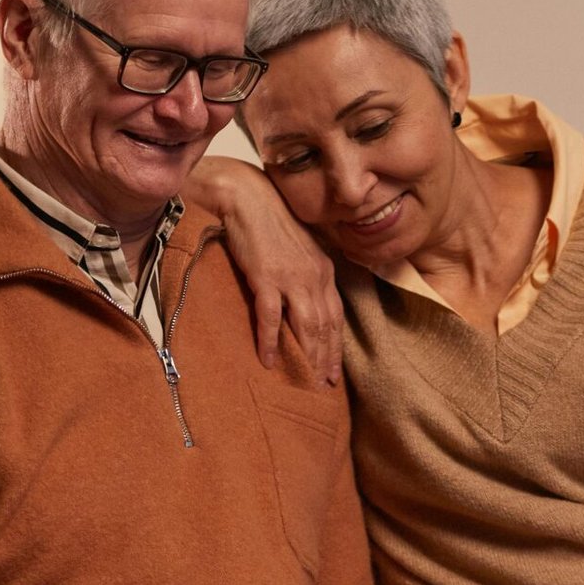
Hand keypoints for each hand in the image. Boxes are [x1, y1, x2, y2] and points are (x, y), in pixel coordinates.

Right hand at [198, 155, 342, 384]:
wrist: (246, 196)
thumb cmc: (269, 220)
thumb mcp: (299, 248)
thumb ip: (306, 274)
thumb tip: (305, 300)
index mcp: (323, 271)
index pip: (335, 317)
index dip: (336, 348)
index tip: (335, 373)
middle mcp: (314, 276)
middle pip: (325, 328)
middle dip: (326, 360)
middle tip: (323, 388)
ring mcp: (291, 277)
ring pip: (306, 327)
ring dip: (308, 358)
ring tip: (306, 383)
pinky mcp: (266, 276)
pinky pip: (271, 316)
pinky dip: (270, 340)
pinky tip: (269, 360)